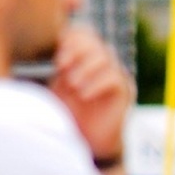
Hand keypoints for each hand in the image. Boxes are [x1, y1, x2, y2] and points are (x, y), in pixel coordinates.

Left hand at [49, 27, 133, 162]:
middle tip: (62, 69)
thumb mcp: (59, 85)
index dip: (71, 40)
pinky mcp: (124, 91)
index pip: (84, 33)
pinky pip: (113, 77)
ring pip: (104, 57)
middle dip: (76, 52)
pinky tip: (83, 96)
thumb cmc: (69, 114)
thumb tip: (50, 42)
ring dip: (84, 69)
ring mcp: (116, 76)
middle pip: (94, 40)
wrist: (86, 142)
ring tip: (72, 86)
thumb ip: (61, 65)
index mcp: (87, 58)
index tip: (58, 61)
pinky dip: (95, 84)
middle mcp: (104, 64)